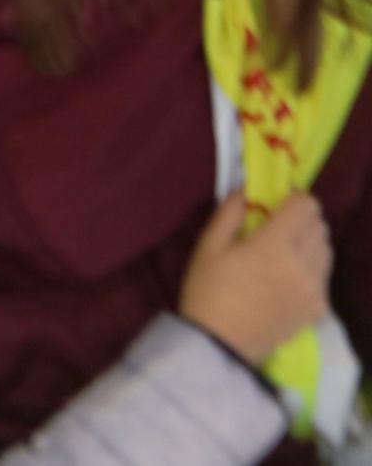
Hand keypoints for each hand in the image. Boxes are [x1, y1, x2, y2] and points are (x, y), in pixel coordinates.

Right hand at [178, 191, 330, 364]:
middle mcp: (302, 265)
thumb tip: (248, 189)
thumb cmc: (207, 291)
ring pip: (327, 249)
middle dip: (302, 218)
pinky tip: (288, 276)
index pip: (305, 206)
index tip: (278, 200)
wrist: (220, 345)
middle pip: (320, 225)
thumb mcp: (208, 246)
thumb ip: (230, 213)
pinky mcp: (318, 308)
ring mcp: (315, 289)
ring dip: (311, 241)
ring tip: (286, 250)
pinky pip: (324, 275)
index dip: (294, 197)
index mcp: (273, 245)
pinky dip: (312, 267)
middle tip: (278, 224)